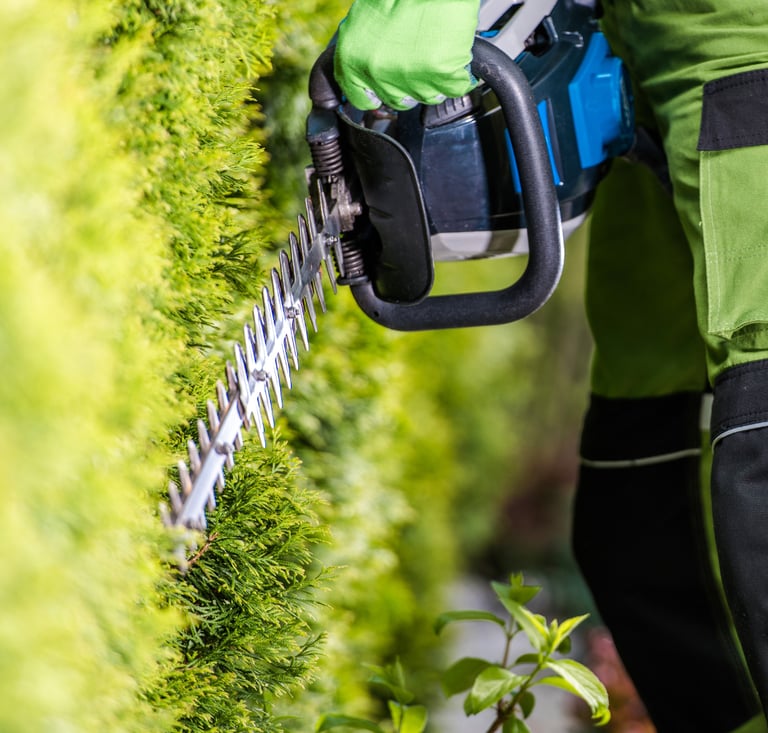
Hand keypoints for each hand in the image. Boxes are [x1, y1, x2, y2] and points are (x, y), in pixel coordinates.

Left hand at [334, 0, 479, 110]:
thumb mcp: (366, 19)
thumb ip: (365, 50)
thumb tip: (370, 72)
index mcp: (353, 57)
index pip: (359, 97)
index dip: (374, 95)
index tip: (381, 94)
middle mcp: (378, 72)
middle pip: (396, 100)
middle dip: (408, 85)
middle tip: (417, 61)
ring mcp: (410, 77)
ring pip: (427, 97)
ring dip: (435, 80)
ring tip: (437, 51)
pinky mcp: (440, 74)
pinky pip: (455, 87)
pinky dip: (460, 75)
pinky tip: (456, 57)